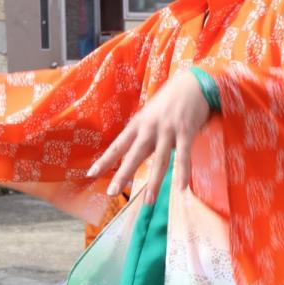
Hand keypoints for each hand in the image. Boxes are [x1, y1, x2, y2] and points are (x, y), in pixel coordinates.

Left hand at [87, 71, 210, 203]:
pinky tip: (181, 188)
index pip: (117, 145)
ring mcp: (168, 130)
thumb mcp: (149, 114)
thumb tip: (134, 153)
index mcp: (138, 124)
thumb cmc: (170, 101)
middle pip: (134, 155)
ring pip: (159, 161)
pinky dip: (183, 172)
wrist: (193, 83)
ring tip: (148, 201)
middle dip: (122, 175)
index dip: (104, 160)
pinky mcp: (186, 132)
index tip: (91, 174)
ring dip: (154, 183)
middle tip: (111, 192)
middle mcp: (150, 128)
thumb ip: (142, 133)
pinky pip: (183, 156)